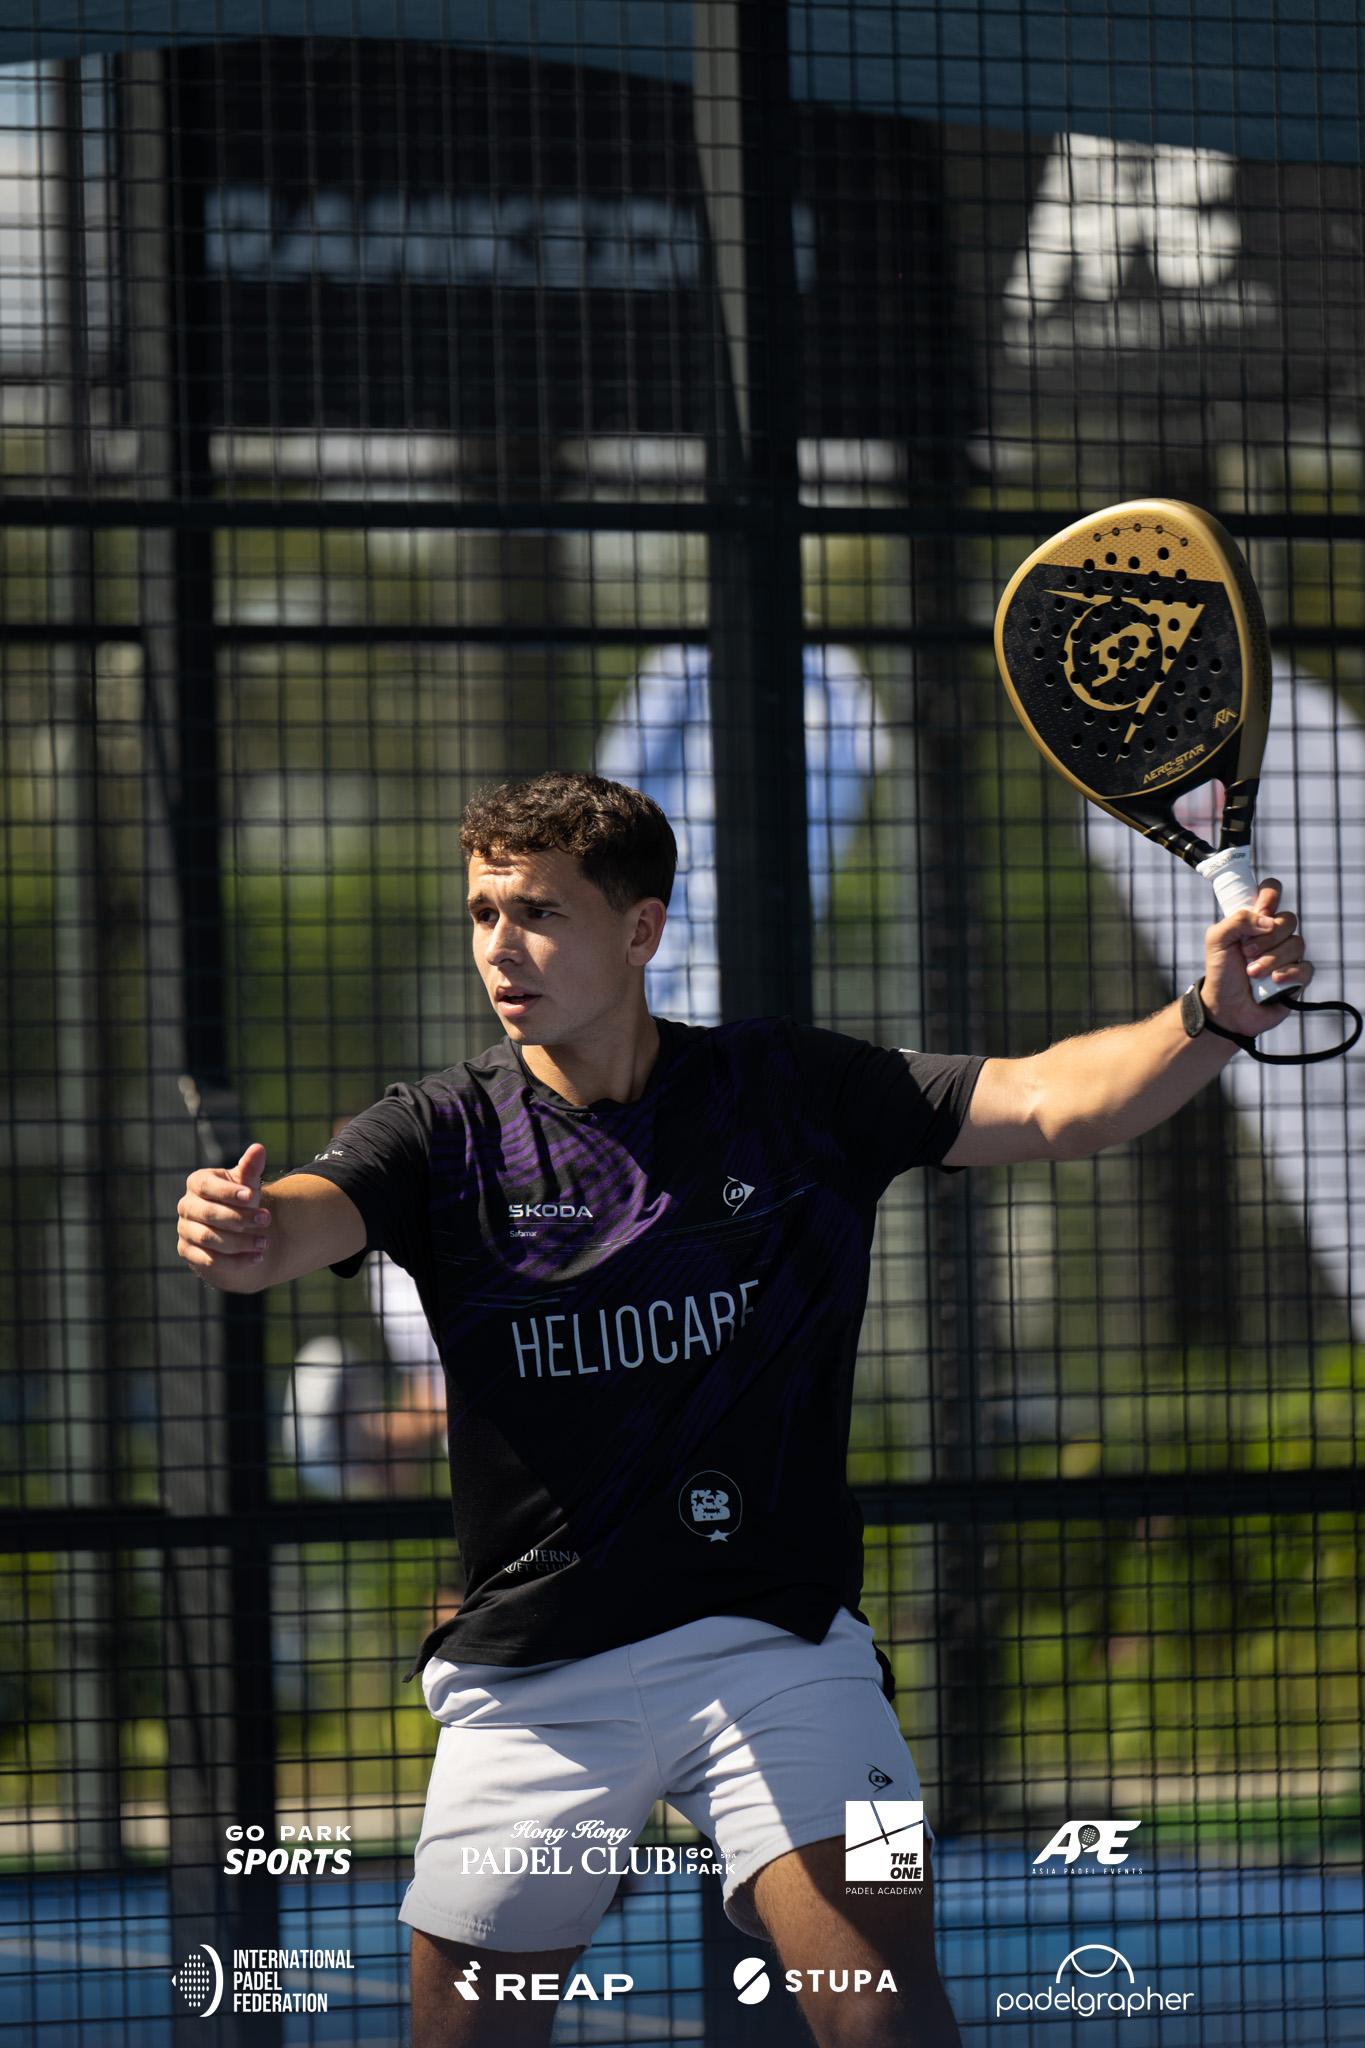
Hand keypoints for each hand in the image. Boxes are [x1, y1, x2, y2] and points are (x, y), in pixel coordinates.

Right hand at [177, 1141, 271, 1280]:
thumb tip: (259, 1148)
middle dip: (240, 1218)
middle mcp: (185, 1206)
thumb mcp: (246, 1182)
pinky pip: (209, 1260)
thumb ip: (251, 1167)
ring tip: (265, 1242)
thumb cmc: (239, 1198)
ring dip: (240, 1243)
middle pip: (209, 1214)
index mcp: (197, 1183)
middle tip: (266, 1220)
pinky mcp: (187, 1252)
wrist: (231, 1227)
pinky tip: (257, 1258)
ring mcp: (184, 1230)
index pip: (207, 1186)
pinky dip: (235, 1262)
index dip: (228, 1192)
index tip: (251, 1195)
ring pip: (209, 1239)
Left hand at [1202, 878, 1312, 1037]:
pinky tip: (1274, 981)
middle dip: (1267, 937)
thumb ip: (1237, 920)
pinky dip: (1289, 974)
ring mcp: (1288, 955)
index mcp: (1255, 920)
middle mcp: (1274, 934)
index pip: (1271, 892)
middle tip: (1245, 952)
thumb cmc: (1220, 973)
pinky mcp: (1298, 977)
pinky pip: (1306, 968)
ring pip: (1296, 944)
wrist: (1224, 1008)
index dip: (1270, 895)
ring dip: (1271, 960)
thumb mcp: (1217, 940)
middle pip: (1288, 919)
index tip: (1260, 910)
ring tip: (1251, 973)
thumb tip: (1267, 920)